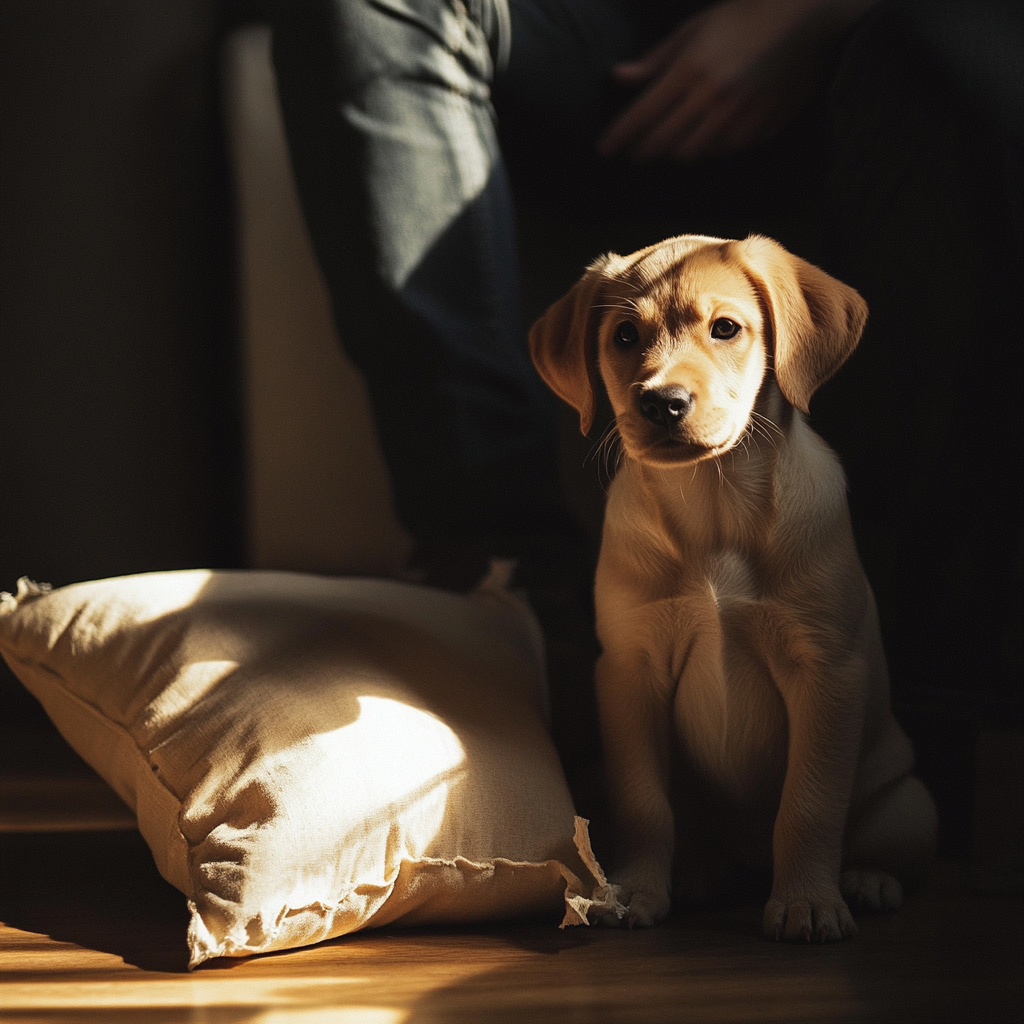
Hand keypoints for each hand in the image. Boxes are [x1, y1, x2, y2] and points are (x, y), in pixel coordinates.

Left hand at [598, 0, 878, 162]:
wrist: (806, 17)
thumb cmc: (745, 15)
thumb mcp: (695, 29)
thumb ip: (656, 58)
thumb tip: (618, 77)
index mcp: (691, 70)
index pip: (642, 115)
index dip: (619, 137)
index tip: (603, 150)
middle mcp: (712, 98)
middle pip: (664, 143)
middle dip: (643, 151)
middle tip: (633, 154)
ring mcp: (739, 116)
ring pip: (694, 152)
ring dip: (676, 151)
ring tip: (669, 145)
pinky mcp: (762, 127)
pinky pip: (726, 149)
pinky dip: (712, 146)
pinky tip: (708, 137)